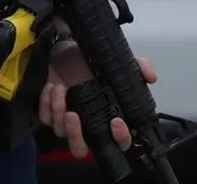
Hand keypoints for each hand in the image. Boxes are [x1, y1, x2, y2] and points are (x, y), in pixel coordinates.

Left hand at [39, 41, 158, 158]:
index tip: (115, 121)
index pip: (118, 142)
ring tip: (61, 87)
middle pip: (81, 150)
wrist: (65, 47)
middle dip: (75, 136)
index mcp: (107, 116)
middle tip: (72, 114)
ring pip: (61, 132)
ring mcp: (67, 121)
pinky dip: (47, 103)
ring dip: (58, 109)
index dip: (119, 138)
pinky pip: (45, 118)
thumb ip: (137, 67)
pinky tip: (52, 86)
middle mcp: (88, 125)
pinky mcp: (49, 113)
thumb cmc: (91, 59)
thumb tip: (150, 77)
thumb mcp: (116, 61)